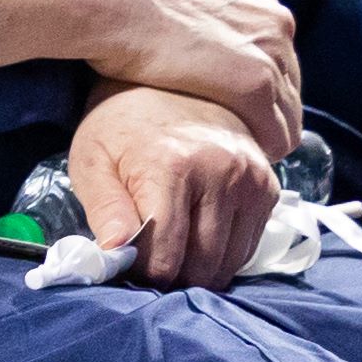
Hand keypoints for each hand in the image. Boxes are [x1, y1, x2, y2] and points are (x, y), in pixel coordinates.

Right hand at [0, 0, 298, 156]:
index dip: (258, 81)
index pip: (276, 52)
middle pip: (288, 83)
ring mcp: (267, 54)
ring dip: (266, 133)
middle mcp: (272, 23)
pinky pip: (276, 133)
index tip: (234, 100)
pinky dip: (261, 148)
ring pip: (288, 112)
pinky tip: (238, 159)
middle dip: (267, 109)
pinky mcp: (254, 85)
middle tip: (237, 131)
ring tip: (237, 152)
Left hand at [66, 86, 279, 287]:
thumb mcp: (93, 161)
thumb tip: (114, 255)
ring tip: (172, 252)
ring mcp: (251, 179)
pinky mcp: (268, 186)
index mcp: (172, 165)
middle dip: (172, 278)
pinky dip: (223, 255)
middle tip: (149, 267)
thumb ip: (104, 210)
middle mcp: (221, 172)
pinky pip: (248, 246)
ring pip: (229, 262)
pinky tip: (197, 239)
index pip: (166, 256)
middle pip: (202, 265)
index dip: (143, 276)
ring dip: (199, 270)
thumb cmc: (121, 126)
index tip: (127, 270)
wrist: (169, 84)